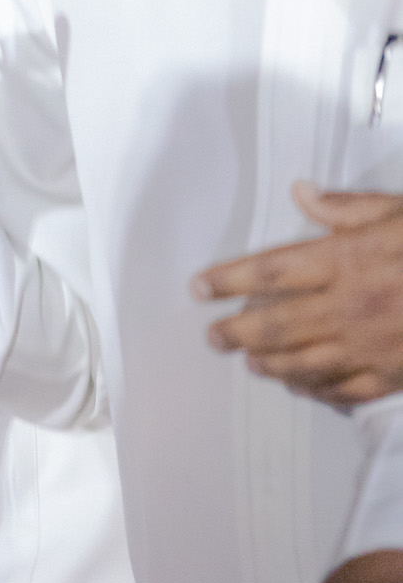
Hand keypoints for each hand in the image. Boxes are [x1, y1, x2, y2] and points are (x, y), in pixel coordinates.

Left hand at [194, 183, 402, 402]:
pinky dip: (317, 390)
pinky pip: (345, 389)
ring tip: (247, 361)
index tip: (200, 287)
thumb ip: (348, 207)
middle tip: (211, 336)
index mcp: (347, 260)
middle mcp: (351, 306)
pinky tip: (300, 387)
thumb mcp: (399, 211)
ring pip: (305, 362)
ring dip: (269, 363)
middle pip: (277, 324)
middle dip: (237, 331)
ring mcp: (372, 346)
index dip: (229, 280)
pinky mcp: (394, 374)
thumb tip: (301, 192)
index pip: (271, 272)